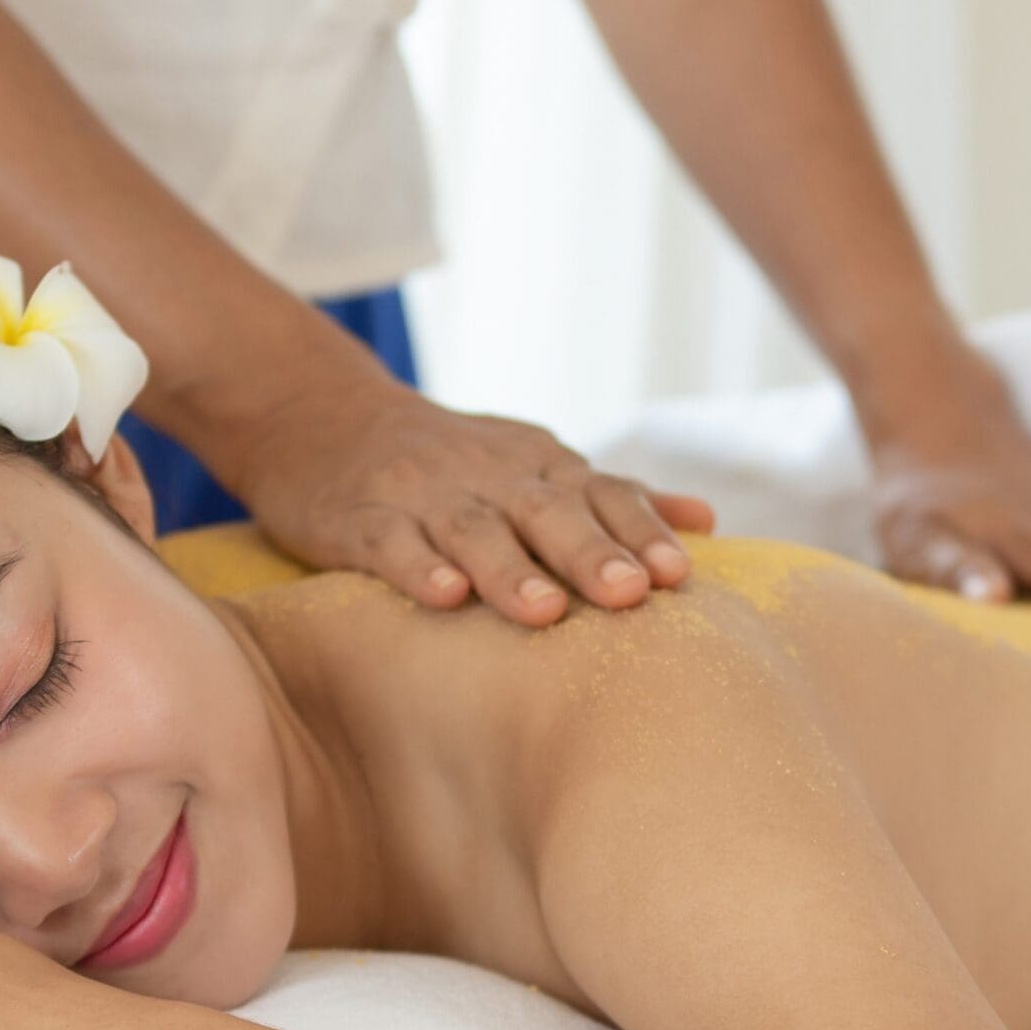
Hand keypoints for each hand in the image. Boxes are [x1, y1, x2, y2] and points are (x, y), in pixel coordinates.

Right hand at [225, 357, 714, 625]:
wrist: (324, 418)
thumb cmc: (452, 462)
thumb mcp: (535, 465)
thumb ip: (616, 495)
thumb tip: (707, 521)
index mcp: (539, 466)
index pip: (601, 493)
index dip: (639, 530)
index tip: (680, 573)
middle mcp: (490, 476)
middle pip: (547, 512)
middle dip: (591, 552)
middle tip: (631, 594)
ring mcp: (423, 496)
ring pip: (473, 531)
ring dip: (511, 570)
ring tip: (546, 611)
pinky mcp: (359, 519)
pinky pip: (390, 544)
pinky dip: (416, 567)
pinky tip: (443, 598)